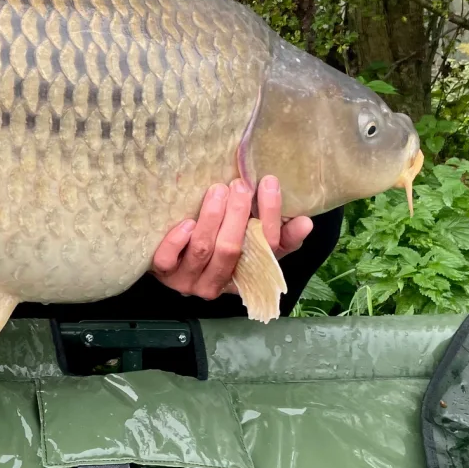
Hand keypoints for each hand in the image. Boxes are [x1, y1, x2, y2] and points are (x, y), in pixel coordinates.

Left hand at [150, 176, 313, 299]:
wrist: (172, 265)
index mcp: (246, 277)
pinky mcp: (162, 273)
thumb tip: (306, 221)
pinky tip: (187, 221)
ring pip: (203, 249)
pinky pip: (168, 259)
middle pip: (231, 249)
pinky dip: (178, 239)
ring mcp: (187, 281)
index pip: (265, 248)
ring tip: (218, 190)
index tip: (269, 183)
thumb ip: (281, 236)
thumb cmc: (219, 249)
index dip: (269, 215)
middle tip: (240, 184)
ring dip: (212, 217)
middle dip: (238, 213)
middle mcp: (216, 285)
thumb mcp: (252, 246)